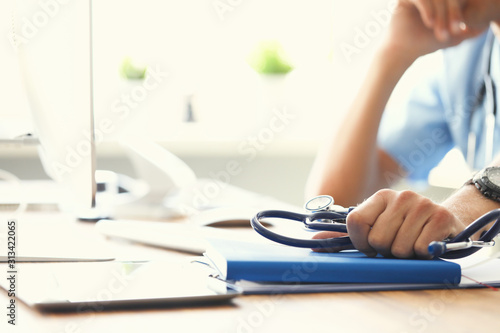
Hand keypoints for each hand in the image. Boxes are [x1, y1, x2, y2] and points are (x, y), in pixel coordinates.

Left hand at [313, 189, 466, 258]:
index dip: (360, 241)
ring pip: (398, 248)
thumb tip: (313, 242)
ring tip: (413, 242)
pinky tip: (427, 242)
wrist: (447, 220)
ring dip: (405, 254)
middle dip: (386, 250)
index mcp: (380, 197)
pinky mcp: (441, 217)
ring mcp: (422, 204)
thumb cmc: (406, 227)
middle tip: (398, 242)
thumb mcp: (377, 225)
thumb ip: (346, 234)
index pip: (355, 222)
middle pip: (377, 240)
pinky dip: (423, 254)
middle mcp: (400, 196)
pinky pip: (420, 249)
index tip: (370, 245)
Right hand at [382, 0, 484, 61]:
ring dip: (441, 16)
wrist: (402, 51)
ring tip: (439, 33)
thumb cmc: (424, 44)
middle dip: (452, 15)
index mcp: (440, 1)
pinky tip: (429, 24)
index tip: (458, 30)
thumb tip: (481, 29)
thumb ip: (466, 31)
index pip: (456, 1)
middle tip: (452, 32)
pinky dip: (428, 11)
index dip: (458, 13)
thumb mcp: (451, 37)